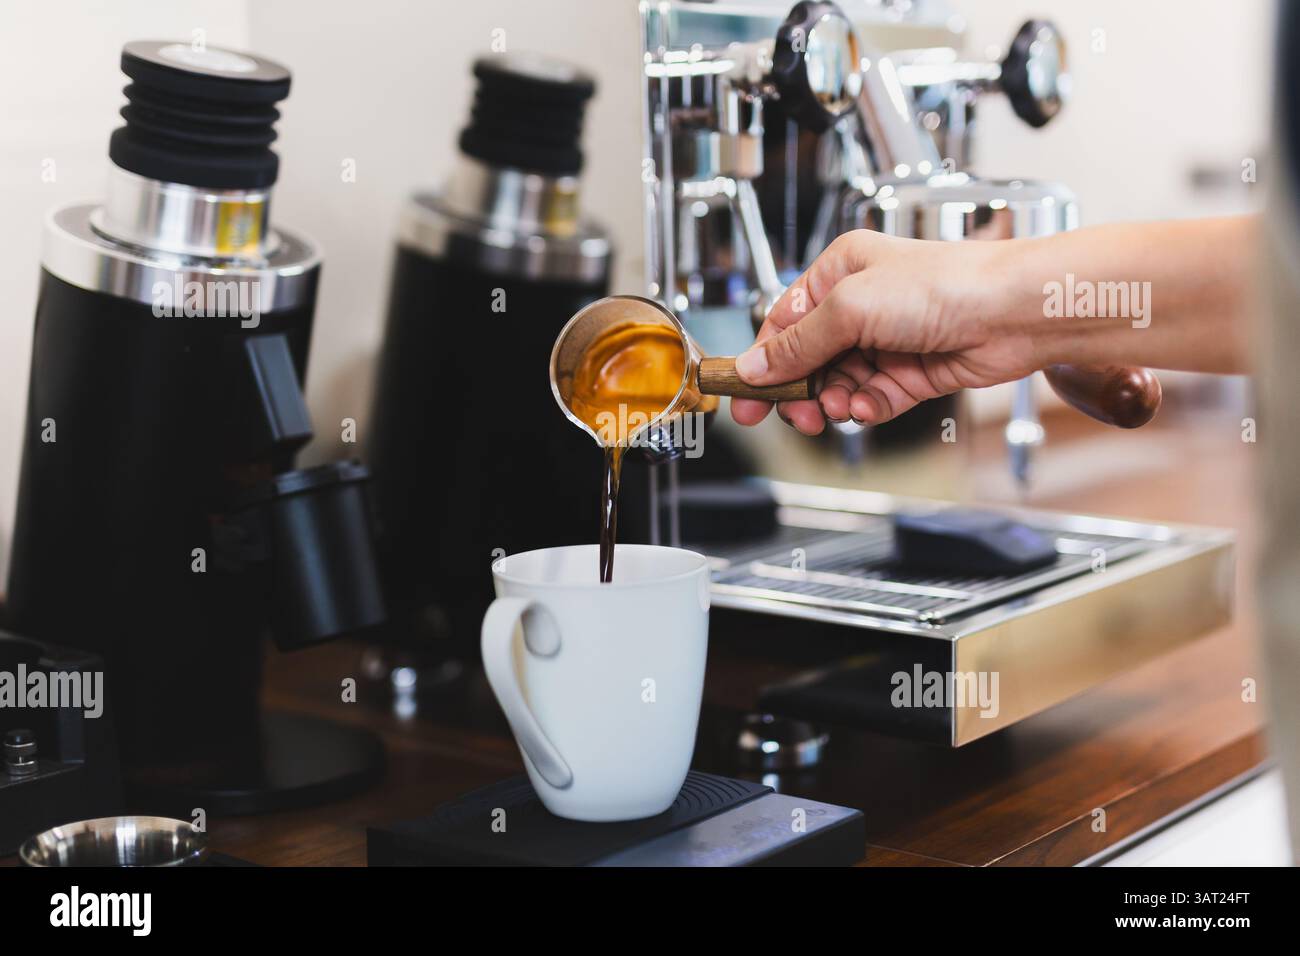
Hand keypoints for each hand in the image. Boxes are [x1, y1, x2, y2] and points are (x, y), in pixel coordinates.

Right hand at [731, 230, 1041, 434]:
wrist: (1014, 312)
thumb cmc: (945, 284)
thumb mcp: (851, 308)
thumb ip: (799, 343)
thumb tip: (755, 367)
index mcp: (840, 273)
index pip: (784, 322)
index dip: (762, 360)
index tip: (744, 395)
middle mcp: (861, 305)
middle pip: (808, 359)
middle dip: (798, 389)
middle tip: (794, 414)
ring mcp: (887, 340)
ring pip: (838, 384)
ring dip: (834, 401)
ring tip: (840, 407)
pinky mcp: (912, 371)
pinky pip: (873, 399)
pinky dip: (867, 408)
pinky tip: (871, 406)